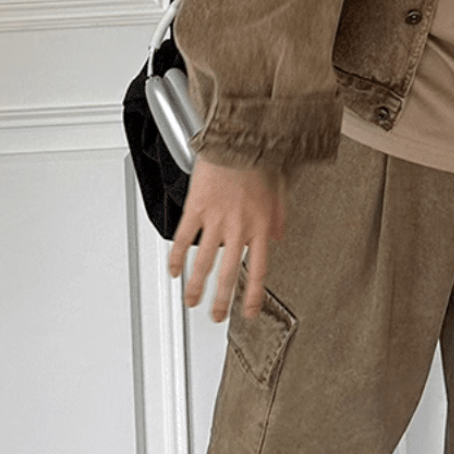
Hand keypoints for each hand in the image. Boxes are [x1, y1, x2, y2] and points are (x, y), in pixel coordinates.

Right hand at [168, 156, 286, 322]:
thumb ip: (280, 218)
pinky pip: (183, 238)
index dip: (251, 296)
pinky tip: (173, 270)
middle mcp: (238, 227)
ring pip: (203, 263)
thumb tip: (279, 238)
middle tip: (216, 316)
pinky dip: (175, 257)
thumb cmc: (261, 159)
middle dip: (220, 301)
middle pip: (227, 274)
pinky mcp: (196, 208)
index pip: (258, 271)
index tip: (247, 313)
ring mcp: (215, 219)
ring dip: (196, 287)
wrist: (240, 137)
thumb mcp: (281, 190)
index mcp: (261, 226)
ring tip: (192, 301)